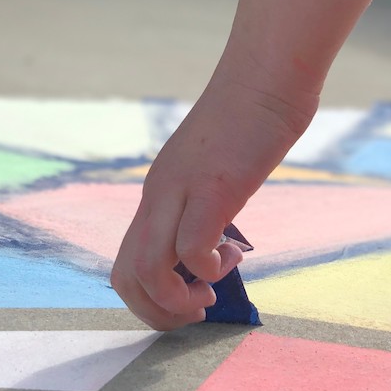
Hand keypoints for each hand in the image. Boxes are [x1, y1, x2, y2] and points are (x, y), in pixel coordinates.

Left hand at [111, 70, 314, 329]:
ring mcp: (180, 192)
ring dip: (177, 302)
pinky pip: (191, 250)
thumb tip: (217, 240)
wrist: (265, 77)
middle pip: (124, 278)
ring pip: (147, 272)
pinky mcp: (213, 189)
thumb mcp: (213, 170)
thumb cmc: (249, 121)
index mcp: (156, 194)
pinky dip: (209, 270)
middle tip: (197, 310)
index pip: (125, 264)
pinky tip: (234, 255)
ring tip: (211, 294)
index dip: (149, 299)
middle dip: (157, 313)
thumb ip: (204, 202)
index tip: (188, 298)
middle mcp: (157, 196)